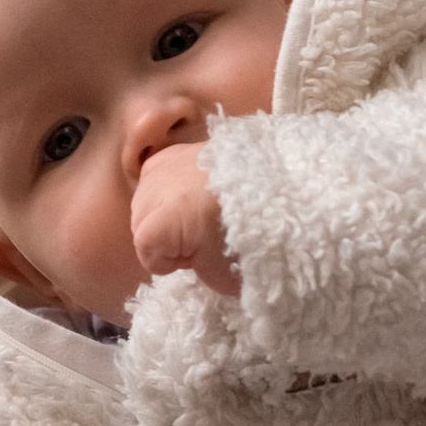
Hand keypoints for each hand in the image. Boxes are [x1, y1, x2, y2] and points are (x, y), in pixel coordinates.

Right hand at [132, 145, 239, 296]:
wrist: (283, 178)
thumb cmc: (253, 229)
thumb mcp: (228, 272)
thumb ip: (202, 274)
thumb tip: (199, 267)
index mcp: (159, 223)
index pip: (148, 256)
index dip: (174, 261)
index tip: (201, 254)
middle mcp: (152, 191)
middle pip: (141, 226)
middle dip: (168, 237)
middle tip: (206, 235)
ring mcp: (161, 166)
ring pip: (146, 202)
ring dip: (167, 212)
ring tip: (203, 210)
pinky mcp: (173, 150)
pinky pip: (156, 179)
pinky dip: (170, 190)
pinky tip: (195, 191)